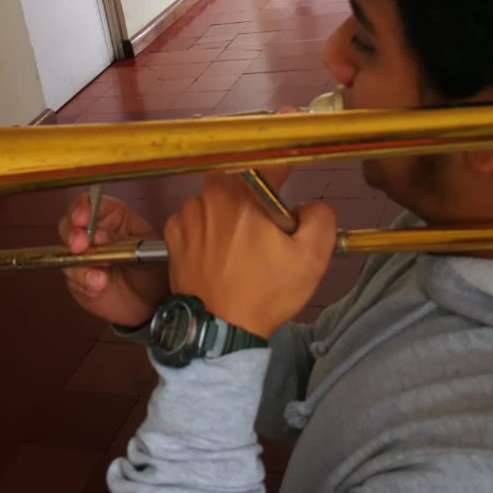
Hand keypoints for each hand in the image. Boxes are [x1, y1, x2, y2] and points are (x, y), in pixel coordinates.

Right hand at [59, 192, 169, 327]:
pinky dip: (84, 283)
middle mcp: (93, 235)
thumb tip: (98, 236)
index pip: (89, 203)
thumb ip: (120, 240)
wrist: (155, 302)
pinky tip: (99, 286)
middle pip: (69, 225)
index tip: (82, 217)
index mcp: (112, 218)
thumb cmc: (154, 268)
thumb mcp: (145, 248)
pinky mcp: (79, 280)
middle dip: (72, 234)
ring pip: (66, 253)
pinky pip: (73, 279)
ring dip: (80, 264)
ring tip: (100, 278)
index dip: (82, 207)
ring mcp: (84, 257)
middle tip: (80, 245)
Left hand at [164, 173, 335, 338]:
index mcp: (247, 193)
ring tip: (239, 250)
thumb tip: (309, 206)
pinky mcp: (172, 232)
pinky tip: (216, 256)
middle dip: (255, 200)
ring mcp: (188, 212)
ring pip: (217, 201)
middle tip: (263, 234)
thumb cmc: (266, 292)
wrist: (218, 327)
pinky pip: (196, 220)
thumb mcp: (311, 258)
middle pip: (242, 182)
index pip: (272, 164)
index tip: (288, 190)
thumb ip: (320, 218)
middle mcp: (212, 194)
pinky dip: (207, 231)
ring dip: (229, 215)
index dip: (285, 175)